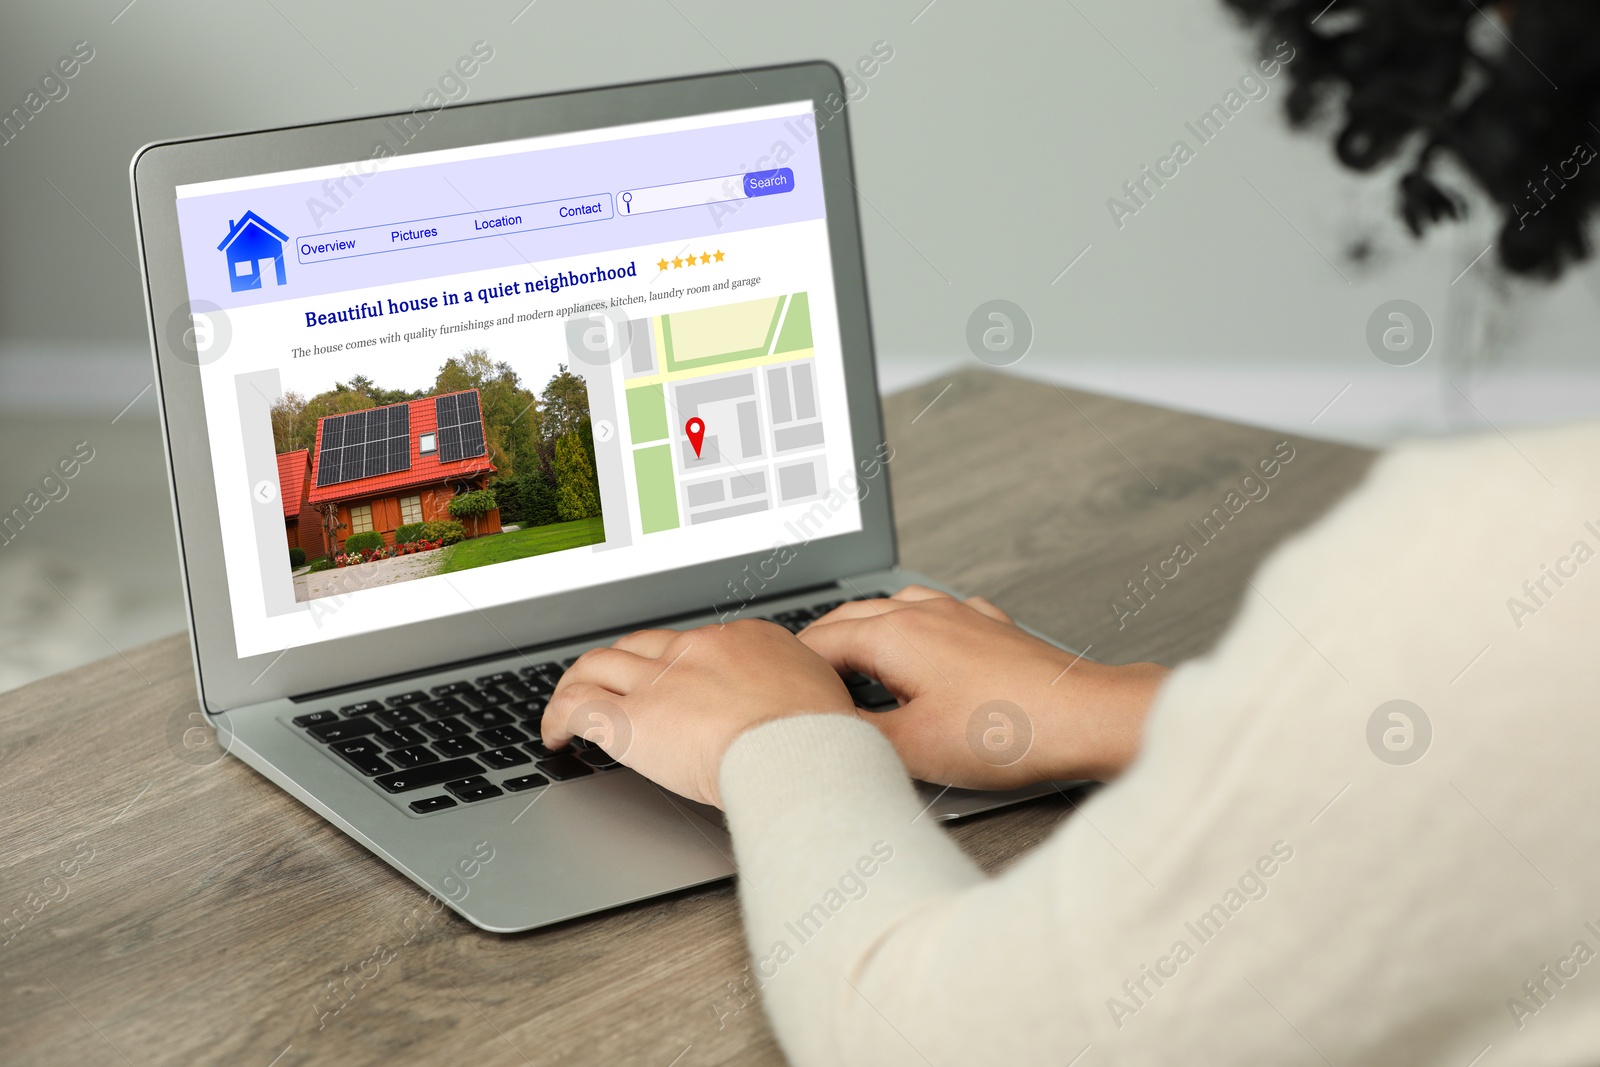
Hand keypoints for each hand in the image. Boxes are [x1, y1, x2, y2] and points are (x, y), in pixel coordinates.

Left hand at [542, 620, 857, 806]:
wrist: (803, 754)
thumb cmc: (823, 741)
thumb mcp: (821, 698)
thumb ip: (796, 693)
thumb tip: (800, 707)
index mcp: (745, 641)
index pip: (694, 643)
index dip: (674, 663)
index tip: (670, 682)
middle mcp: (697, 651)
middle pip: (641, 644)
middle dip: (621, 664)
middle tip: (611, 684)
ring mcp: (662, 681)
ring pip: (599, 664)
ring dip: (578, 683)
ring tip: (569, 705)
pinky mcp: (633, 718)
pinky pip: (578, 706)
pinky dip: (557, 716)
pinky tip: (555, 736)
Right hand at [799, 586, 1166, 787]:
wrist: (1085, 717)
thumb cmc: (1010, 730)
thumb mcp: (912, 749)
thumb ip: (856, 737)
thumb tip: (823, 732)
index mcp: (894, 634)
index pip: (820, 641)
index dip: (792, 666)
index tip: (774, 684)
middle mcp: (926, 613)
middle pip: (853, 615)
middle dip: (821, 640)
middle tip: (800, 668)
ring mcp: (963, 616)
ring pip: (897, 606)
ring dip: (868, 625)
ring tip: (853, 649)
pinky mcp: (995, 630)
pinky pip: (943, 613)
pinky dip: (918, 624)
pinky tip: (926, 638)